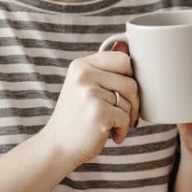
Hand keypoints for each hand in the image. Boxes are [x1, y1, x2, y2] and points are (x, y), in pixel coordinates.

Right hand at [40, 47, 139, 167]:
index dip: (131, 78)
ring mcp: (90, 93)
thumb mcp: (85, 87)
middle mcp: (84, 75)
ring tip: (111, 125)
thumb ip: (105, 69)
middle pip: (131, 81)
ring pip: (130, 102)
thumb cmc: (77, 117)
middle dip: (134, 101)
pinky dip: (122, 130)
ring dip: (127, 118)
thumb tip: (126, 45)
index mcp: (82, 65)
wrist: (57, 146)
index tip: (124, 93)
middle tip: (125, 113)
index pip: (123, 59)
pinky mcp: (98, 112)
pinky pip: (126, 118)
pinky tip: (109, 134)